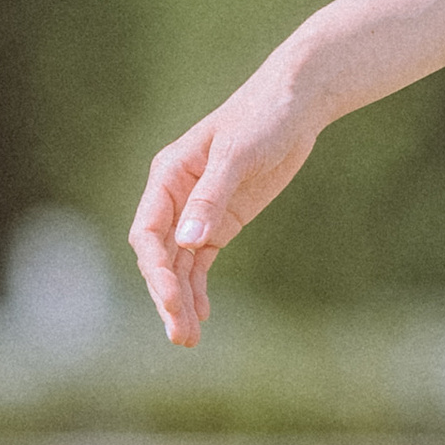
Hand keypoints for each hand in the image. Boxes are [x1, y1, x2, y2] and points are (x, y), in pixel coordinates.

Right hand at [127, 78, 318, 347]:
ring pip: (179, 265)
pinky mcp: (221, 220)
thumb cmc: (263, 117)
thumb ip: (211, 197)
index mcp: (168, 176)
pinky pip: (199, 261)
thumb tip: (187, 241)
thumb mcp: (239, 155)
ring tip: (188, 340)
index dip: (156, 270)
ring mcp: (197, 211)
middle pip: (160, 256)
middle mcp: (175, 197)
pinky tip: (201, 315)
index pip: (148, 233)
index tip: (171, 299)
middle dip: (167, 295)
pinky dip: (198, 287)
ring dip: (181, 300)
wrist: (296, 104)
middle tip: (180, 335)